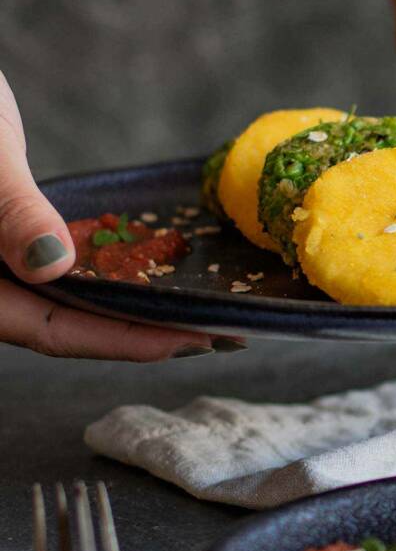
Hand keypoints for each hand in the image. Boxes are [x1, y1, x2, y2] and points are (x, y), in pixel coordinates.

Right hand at [0, 70, 233, 359]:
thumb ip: (11, 209)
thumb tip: (50, 264)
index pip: (54, 331)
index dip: (127, 341)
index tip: (193, 340)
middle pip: (69, 326)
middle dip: (144, 334)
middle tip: (221, 336)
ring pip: (69, 302)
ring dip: (132, 309)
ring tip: (200, 314)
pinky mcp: (9, 238)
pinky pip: (66, 268)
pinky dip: (111, 275)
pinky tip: (155, 273)